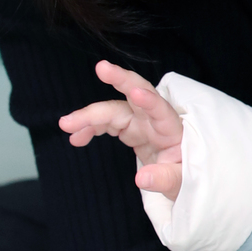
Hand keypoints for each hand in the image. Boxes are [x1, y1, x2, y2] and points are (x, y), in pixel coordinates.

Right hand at [60, 59, 183, 200]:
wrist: (180, 177)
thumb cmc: (185, 176)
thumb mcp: (181, 183)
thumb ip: (164, 179)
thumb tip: (142, 178)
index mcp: (172, 130)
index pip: (162, 111)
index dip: (149, 101)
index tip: (136, 92)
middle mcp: (155, 120)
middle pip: (137, 94)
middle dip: (120, 79)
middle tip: (101, 67)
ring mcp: (141, 122)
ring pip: (113, 110)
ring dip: (90, 115)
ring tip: (66, 125)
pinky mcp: (130, 128)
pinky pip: (107, 122)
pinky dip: (90, 128)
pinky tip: (76, 137)